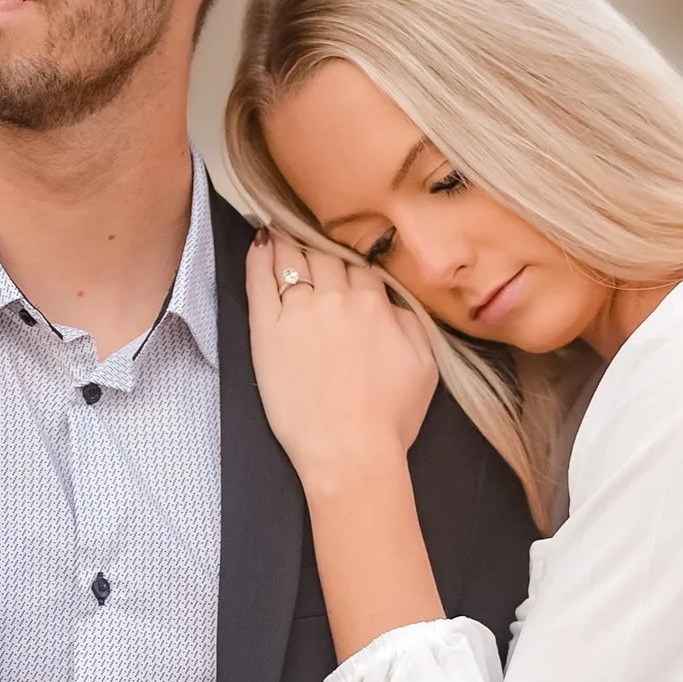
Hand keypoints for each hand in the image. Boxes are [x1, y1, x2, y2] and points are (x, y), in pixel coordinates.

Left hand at [246, 235, 437, 498]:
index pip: (359, 266)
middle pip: (325, 255)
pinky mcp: (267, 330)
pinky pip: (260, 281)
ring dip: (287, 241)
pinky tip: (258, 243)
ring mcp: (299, 311)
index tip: (340, 254)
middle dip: (317, 244)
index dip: (348, 261)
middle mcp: (337, 298)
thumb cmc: (391, 418)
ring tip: (279, 228)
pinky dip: (259, 258)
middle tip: (305, 232)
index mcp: (375, 303)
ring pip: (293, 260)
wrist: (351, 453)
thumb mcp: (424, 364)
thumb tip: (394, 300)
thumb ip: (411, 321)